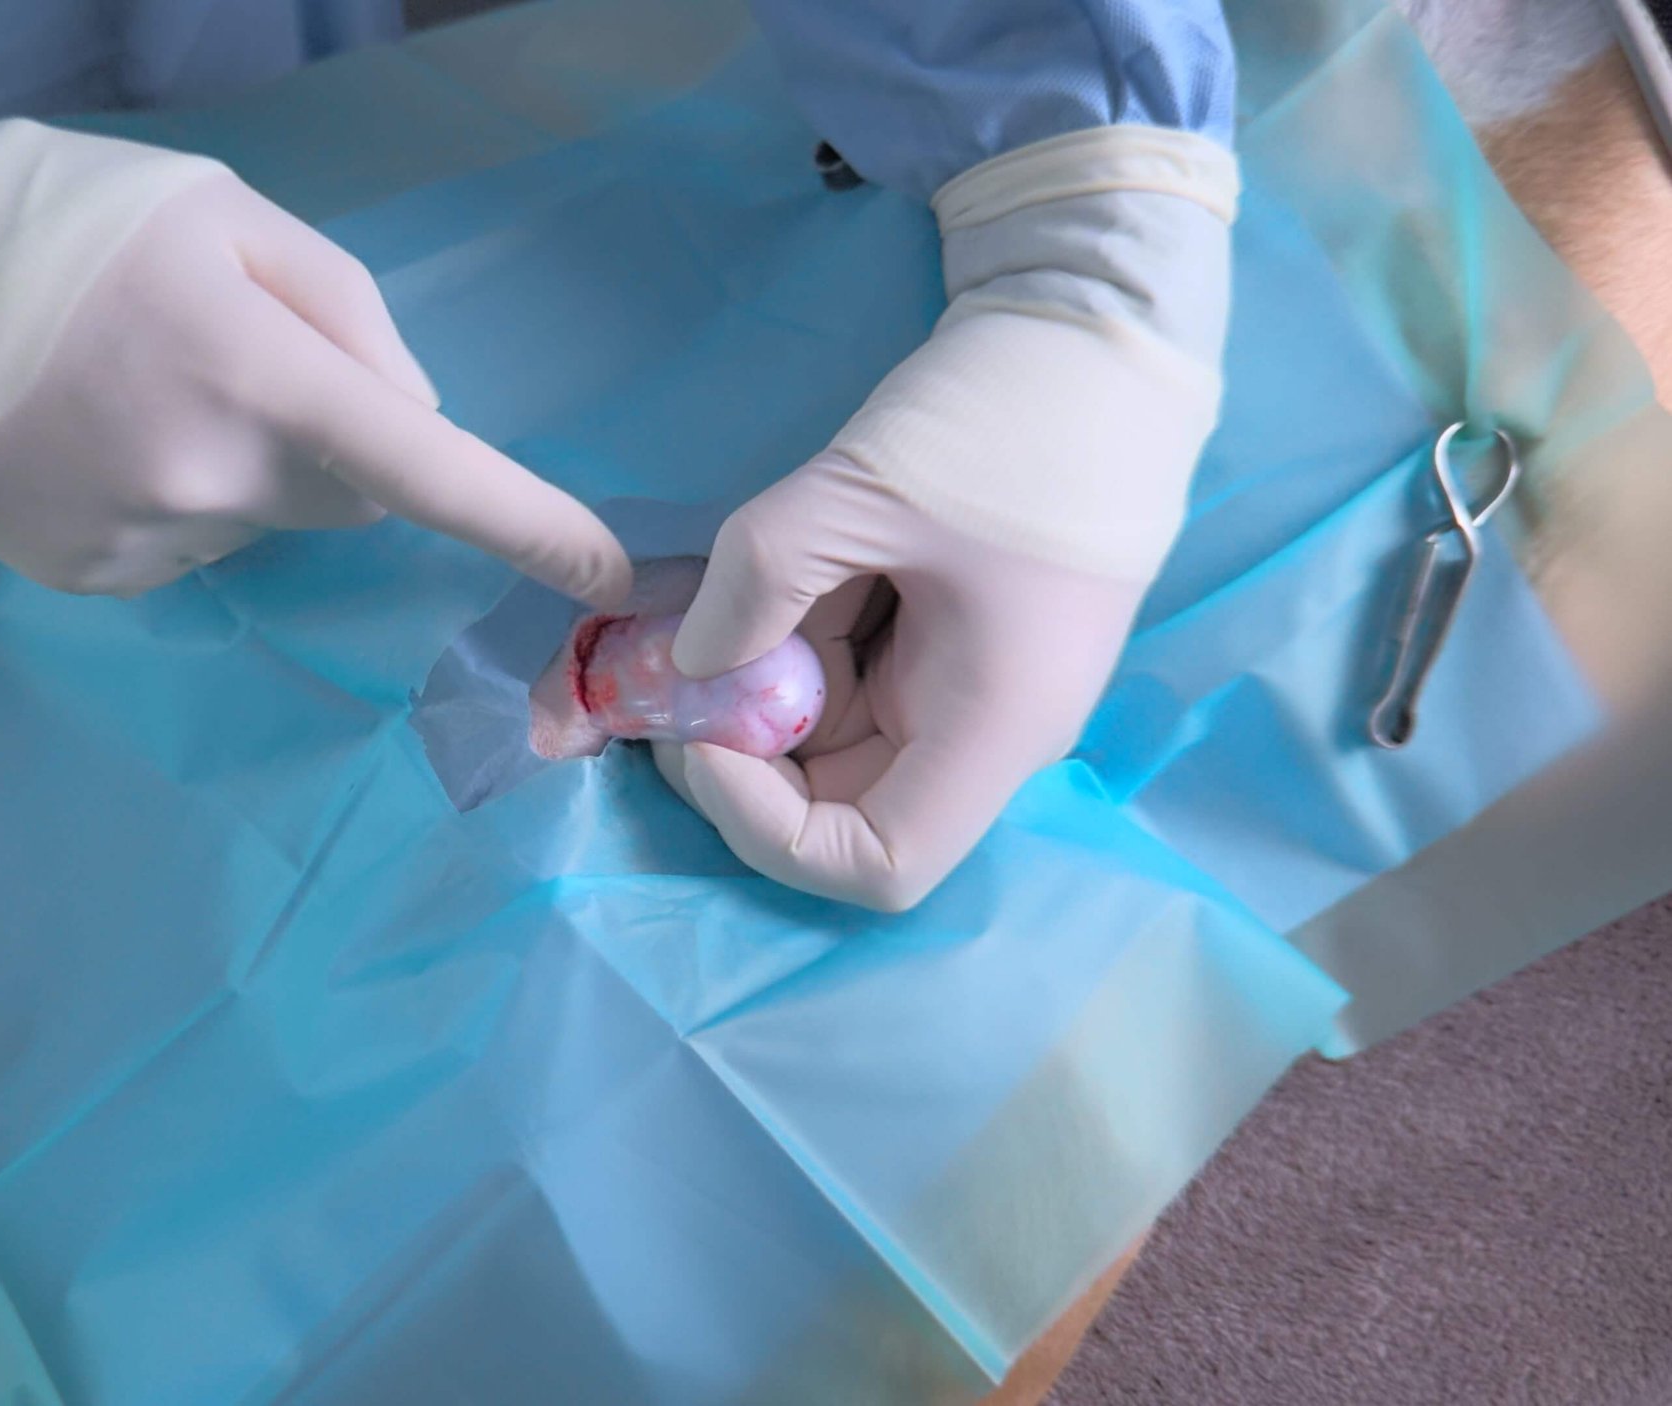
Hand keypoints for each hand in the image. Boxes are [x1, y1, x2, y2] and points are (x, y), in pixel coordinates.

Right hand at [0, 68, 629, 605]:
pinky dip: (163, 502)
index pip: (425, 468)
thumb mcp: (233, 218)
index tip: (611, 577)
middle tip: (230, 360)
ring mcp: (138, 543)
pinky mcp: (79, 576)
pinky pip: (176, 550)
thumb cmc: (71, 221)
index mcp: (259, 378)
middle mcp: (207, 484)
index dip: (527, 524)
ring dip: (232, 470)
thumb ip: (346, 315)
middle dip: (324, 443)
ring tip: (134, 388)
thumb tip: (409, 417)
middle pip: (340, 497)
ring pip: (252, 525)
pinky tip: (93, 436)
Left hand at [654, 126, 1239, 909]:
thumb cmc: (1007, 418)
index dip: (769, 828)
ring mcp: (970, 684)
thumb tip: (689, 663)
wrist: (1099, 329)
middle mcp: (987, 730)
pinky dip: (794, 637)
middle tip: (671, 662)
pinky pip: (853, 673)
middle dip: (745, 747)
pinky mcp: (948, 637)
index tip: (707, 736)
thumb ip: (754, 587)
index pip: (878, 864)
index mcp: (995, 726)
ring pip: (837, 733)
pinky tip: (778, 566)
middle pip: (843, 802)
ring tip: (722, 590)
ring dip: (764, 681)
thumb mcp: (857, 491)